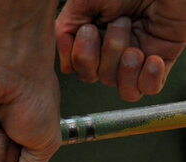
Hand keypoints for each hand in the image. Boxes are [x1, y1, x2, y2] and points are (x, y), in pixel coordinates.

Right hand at [56, 0, 185, 100]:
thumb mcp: (83, 1)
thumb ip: (63, 31)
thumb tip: (66, 66)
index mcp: (95, 36)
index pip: (80, 68)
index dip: (82, 58)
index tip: (89, 30)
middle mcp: (114, 49)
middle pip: (98, 77)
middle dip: (106, 54)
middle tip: (120, 23)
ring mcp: (137, 56)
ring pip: (119, 84)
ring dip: (125, 64)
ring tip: (136, 37)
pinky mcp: (161, 60)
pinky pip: (148, 89)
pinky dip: (147, 79)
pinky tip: (152, 59)